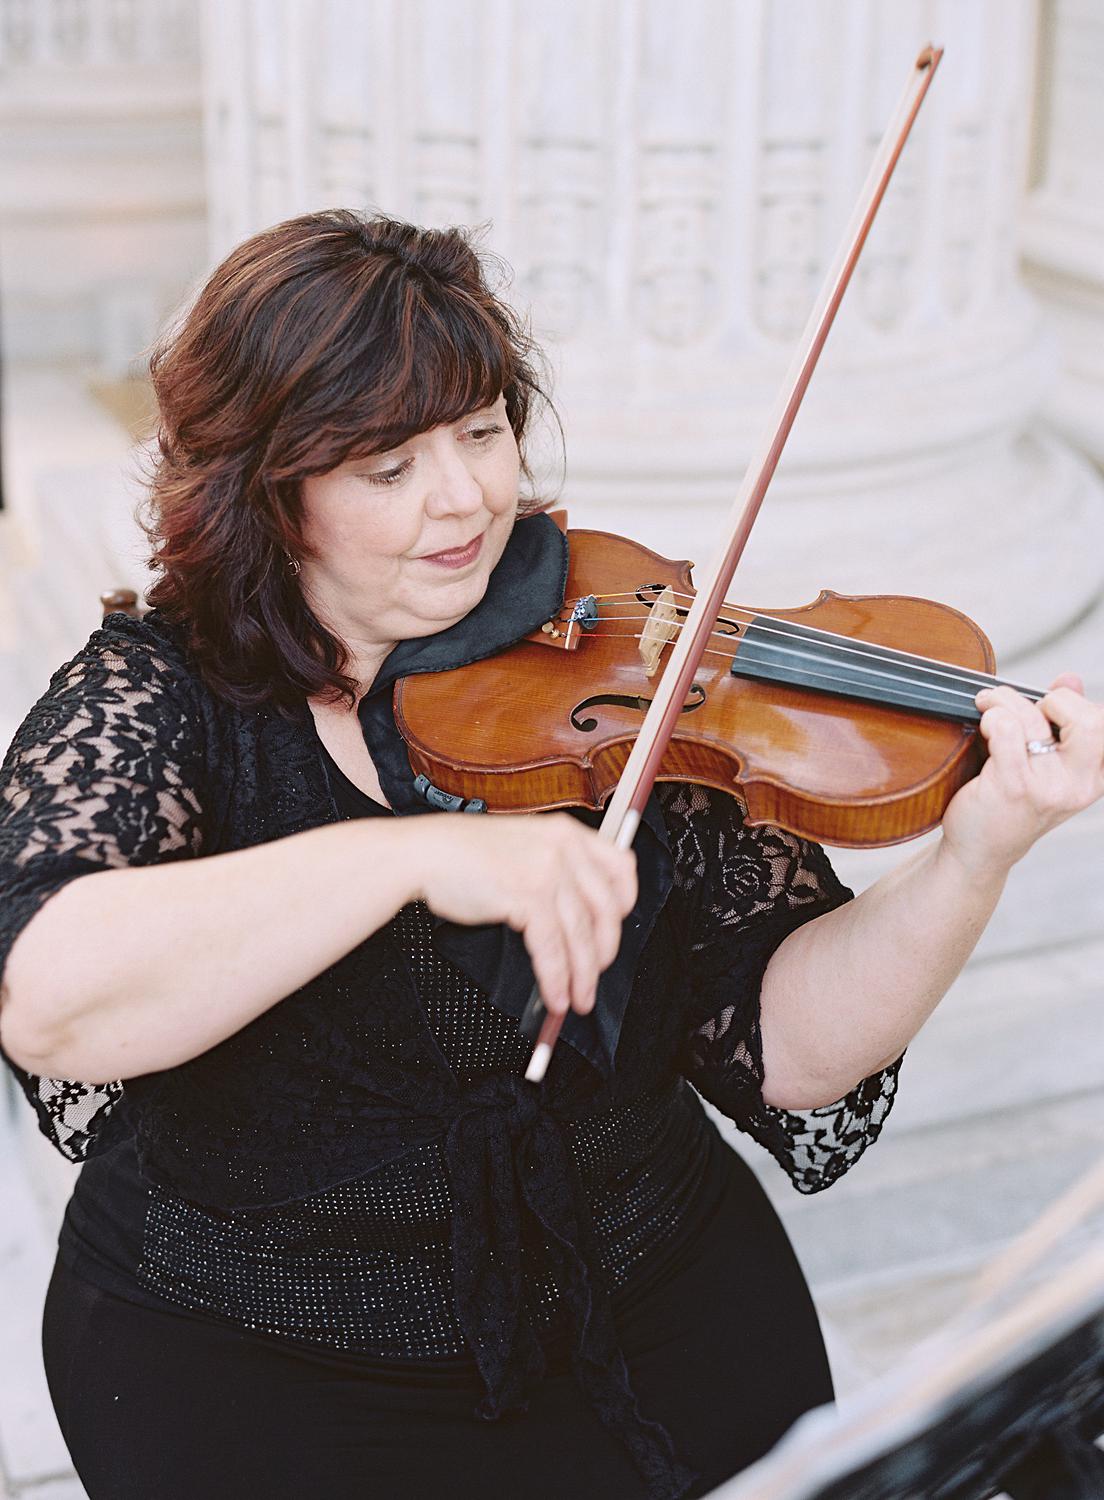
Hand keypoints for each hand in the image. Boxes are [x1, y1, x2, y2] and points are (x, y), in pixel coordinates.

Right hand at [409, 813, 637, 1018]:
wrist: (425, 853)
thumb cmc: (464, 854)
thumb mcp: (523, 845)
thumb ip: (555, 868)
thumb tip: (579, 917)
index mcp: (567, 833)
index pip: (621, 866)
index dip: (626, 903)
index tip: (616, 928)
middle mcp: (563, 848)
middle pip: (606, 910)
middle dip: (604, 952)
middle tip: (594, 976)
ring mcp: (547, 870)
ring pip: (581, 935)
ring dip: (582, 976)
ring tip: (577, 999)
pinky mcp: (527, 895)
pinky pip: (552, 948)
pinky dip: (556, 978)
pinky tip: (554, 994)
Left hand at [939, 673, 1103, 879]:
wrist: (981, 850)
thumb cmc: (1012, 803)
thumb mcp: (1047, 764)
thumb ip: (1063, 722)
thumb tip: (1070, 678)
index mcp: (1094, 777)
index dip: (1075, 704)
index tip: (1047, 708)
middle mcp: (1078, 785)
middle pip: (1090, 721)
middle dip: (1055, 701)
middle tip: (1027, 710)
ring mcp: (1047, 788)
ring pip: (1033, 718)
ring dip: (1004, 701)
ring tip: (988, 705)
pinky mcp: (1012, 787)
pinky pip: (1006, 730)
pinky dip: (992, 716)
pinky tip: (984, 723)